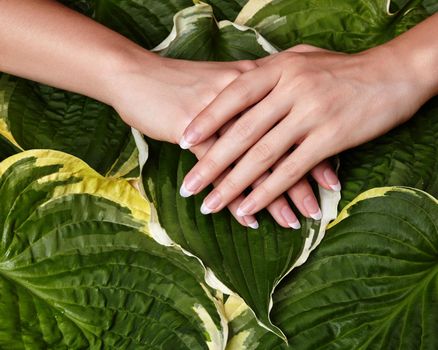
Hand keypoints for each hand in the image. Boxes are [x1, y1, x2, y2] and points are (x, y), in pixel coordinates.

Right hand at [111, 53, 329, 228]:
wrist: (136, 75)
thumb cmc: (182, 84)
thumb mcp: (224, 85)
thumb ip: (252, 103)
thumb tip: (276, 126)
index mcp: (255, 85)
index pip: (294, 125)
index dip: (315, 154)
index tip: (331, 181)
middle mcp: (243, 100)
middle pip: (280, 147)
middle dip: (302, 183)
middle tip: (318, 209)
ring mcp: (218, 117)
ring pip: (254, 164)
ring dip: (274, 198)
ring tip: (292, 222)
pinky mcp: (192, 133)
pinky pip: (220, 174)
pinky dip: (235, 200)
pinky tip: (248, 220)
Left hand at [178, 43, 431, 217]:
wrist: (394, 72)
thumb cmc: (344, 68)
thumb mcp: (303, 59)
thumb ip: (271, 73)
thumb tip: (239, 83)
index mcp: (280, 68)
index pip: (233, 95)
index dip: (206, 119)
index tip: (182, 140)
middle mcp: (291, 89)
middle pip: (241, 132)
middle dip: (210, 163)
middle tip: (188, 186)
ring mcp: (310, 114)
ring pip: (261, 156)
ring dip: (232, 185)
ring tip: (209, 205)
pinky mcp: (330, 138)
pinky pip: (290, 170)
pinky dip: (267, 192)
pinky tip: (249, 208)